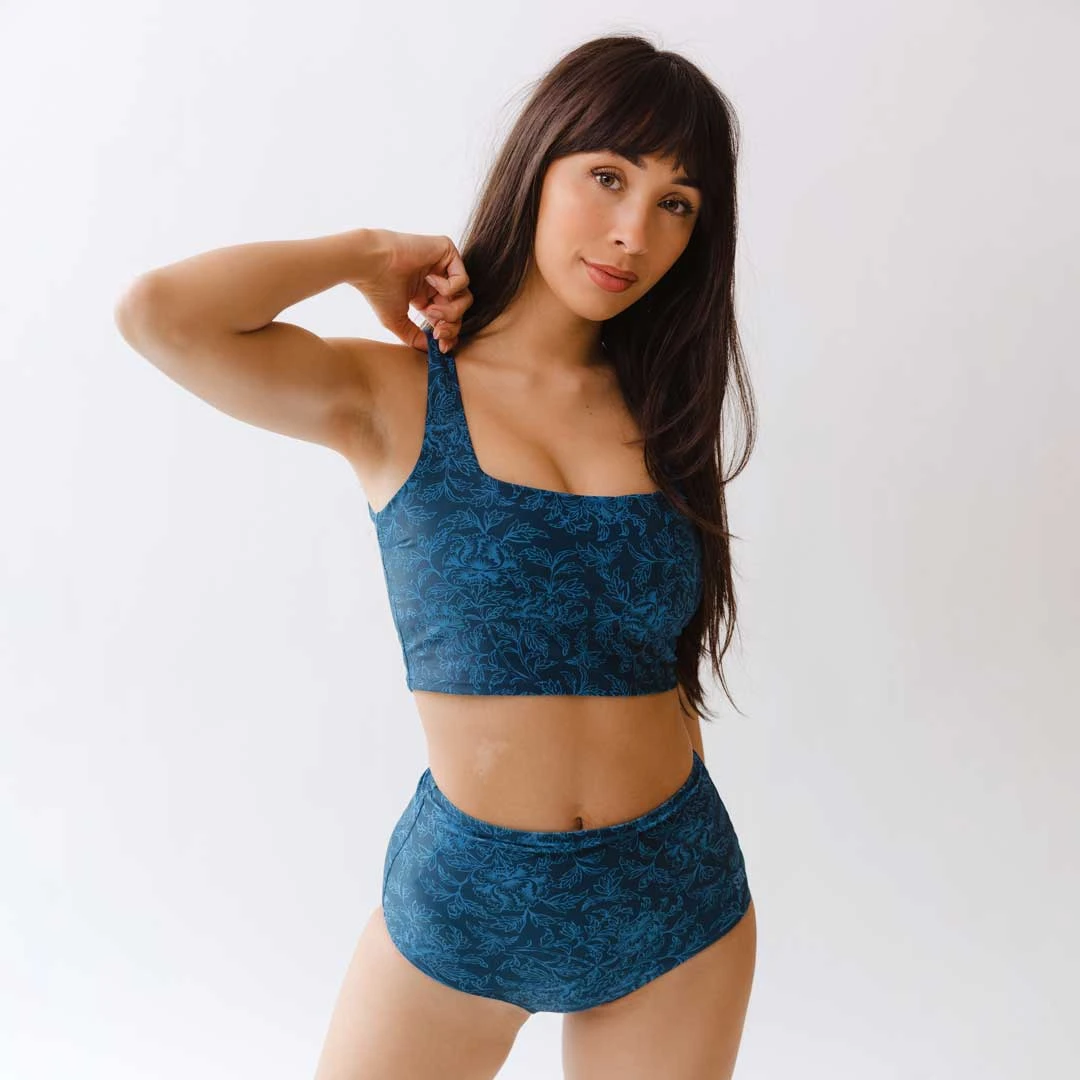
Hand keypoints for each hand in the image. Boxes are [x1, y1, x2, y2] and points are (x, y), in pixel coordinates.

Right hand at [350, 229, 471, 352]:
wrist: (370, 265)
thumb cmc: (378, 291)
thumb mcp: (397, 322)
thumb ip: (415, 337)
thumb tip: (432, 350)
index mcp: (425, 296)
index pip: (448, 318)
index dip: (449, 334)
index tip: (441, 346)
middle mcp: (436, 282)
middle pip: (460, 311)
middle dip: (452, 326)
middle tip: (438, 333)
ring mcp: (442, 266)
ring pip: (465, 297)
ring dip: (451, 311)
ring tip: (431, 310)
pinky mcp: (447, 251)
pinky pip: (463, 279)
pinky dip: (449, 287)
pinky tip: (429, 280)